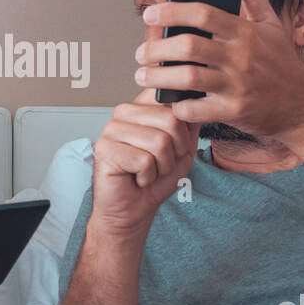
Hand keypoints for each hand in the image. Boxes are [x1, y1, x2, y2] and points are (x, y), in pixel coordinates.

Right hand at [89, 87, 201, 236]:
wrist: (134, 209)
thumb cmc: (155, 179)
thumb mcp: (183, 148)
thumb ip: (190, 123)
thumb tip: (199, 101)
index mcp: (142, 106)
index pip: (169, 95)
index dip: (183, 123)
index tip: (176, 142)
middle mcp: (124, 112)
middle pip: (171, 119)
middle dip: (176, 150)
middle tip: (161, 162)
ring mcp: (112, 129)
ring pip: (159, 141)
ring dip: (162, 165)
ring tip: (148, 170)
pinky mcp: (105, 148)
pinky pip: (144, 160)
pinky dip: (148, 176)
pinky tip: (137, 177)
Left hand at [135, 0, 303, 138]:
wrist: (303, 108)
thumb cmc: (283, 65)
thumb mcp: (273, 26)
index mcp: (245, 32)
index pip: (203, 13)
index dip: (172, 11)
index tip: (150, 13)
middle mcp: (240, 57)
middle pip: (188, 46)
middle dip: (156, 49)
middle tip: (140, 53)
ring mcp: (237, 85)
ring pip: (187, 78)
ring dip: (158, 77)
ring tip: (143, 76)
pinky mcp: (234, 112)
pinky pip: (196, 109)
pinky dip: (178, 106)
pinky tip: (170, 101)